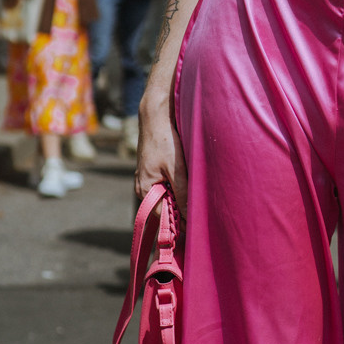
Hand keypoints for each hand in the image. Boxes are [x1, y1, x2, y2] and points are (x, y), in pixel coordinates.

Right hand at [136, 96, 187, 218]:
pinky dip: (177, 186)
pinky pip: (166, 185)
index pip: (162, 217)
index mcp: (145, 190)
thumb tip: (188, 217)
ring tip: (195, 195)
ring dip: (180, 197)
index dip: (178, 222)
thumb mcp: (176, 169)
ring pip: (167, 196)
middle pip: (164, 207)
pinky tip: (188, 181)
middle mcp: (143, 187)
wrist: (156, 116)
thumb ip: (183, 193)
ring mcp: (148, 178)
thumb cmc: (164, 141)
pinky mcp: (154, 170)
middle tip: (200, 212)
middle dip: (180, 210)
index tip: (195, 227)